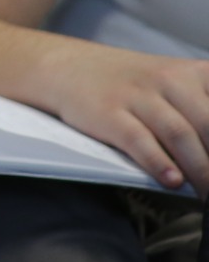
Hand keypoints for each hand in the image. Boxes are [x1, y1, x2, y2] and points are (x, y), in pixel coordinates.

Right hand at [48, 43, 208, 194]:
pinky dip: (159, 163)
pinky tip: (172, 181)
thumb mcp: (177, 82)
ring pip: (179, 134)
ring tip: (206, 195)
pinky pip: (139, 139)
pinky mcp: (108, 112)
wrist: (67, 66)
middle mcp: (168, 79)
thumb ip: (206, 110)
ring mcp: (136, 94)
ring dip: (200, 171)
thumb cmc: (132, 84)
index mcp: (194, 73)